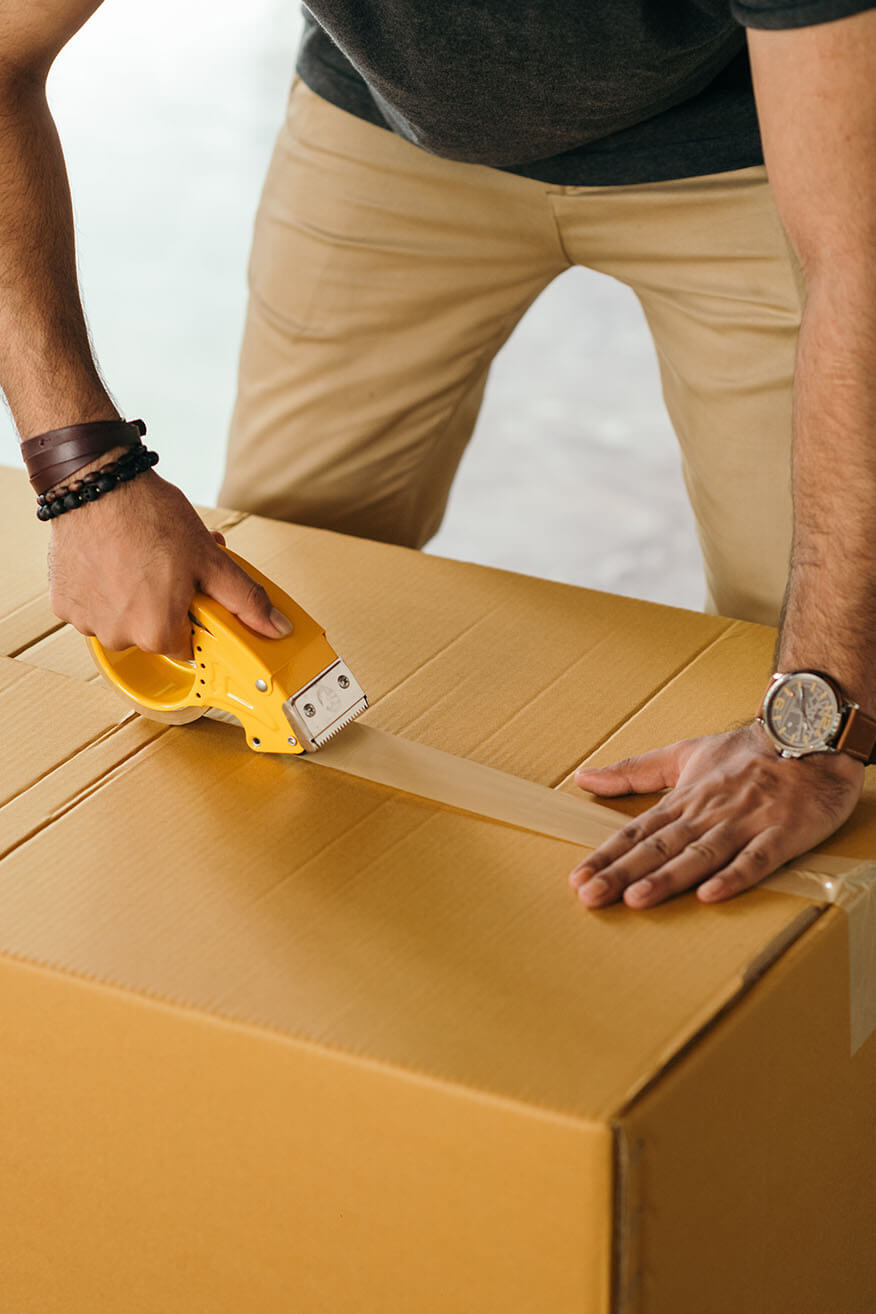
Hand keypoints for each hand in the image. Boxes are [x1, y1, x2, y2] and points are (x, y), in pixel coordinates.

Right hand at [48, 467, 292, 658]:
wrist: (96, 483)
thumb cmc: (150, 517)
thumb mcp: (211, 559)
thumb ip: (245, 599)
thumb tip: (276, 627)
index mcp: (157, 633)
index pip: (187, 646)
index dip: (193, 618)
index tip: (192, 594)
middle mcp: (118, 636)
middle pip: (152, 633)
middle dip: (164, 604)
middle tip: (168, 567)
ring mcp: (86, 621)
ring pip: (121, 619)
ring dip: (132, 596)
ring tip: (139, 557)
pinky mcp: (63, 602)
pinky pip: (92, 605)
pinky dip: (102, 588)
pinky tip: (111, 558)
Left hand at [569, 722, 863, 907]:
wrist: (809, 735)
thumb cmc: (746, 752)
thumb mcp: (684, 753)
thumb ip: (635, 770)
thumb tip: (584, 777)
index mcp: (684, 799)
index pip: (638, 831)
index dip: (607, 856)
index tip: (578, 879)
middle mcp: (708, 813)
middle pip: (660, 846)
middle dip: (623, 872)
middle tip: (591, 896)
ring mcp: (744, 823)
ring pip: (700, 854)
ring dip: (668, 877)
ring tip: (636, 899)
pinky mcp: (782, 834)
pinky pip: (757, 859)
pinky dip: (734, 876)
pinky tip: (711, 895)